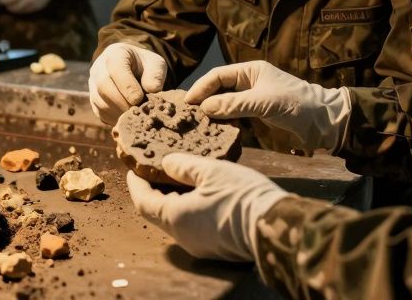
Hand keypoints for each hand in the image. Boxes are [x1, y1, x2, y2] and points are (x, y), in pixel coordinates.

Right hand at [88, 42, 167, 125]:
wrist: (133, 69)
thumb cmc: (145, 66)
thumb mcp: (156, 64)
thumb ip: (155, 74)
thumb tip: (152, 90)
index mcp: (115, 53)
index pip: (115, 68)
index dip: (126, 86)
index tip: (139, 99)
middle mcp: (99, 67)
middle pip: (103, 86)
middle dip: (122, 102)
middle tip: (137, 111)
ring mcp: (93, 83)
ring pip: (100, 101)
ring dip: (117, 112)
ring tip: (134, 115)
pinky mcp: (93, 99)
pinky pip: (100, 111)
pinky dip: (113, 118)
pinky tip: (126, 118)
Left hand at [126, 153, 286, 261]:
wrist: (277, 226)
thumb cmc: (242, 197)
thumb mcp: (211, 170)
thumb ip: (184, 166)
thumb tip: (166, 163)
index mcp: (175, 218)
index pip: (142, 201)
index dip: (135, 183)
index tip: (134, 167)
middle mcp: (183, 237)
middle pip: (156, 212)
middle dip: (153, 190)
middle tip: (154, 168)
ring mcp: (199, 245)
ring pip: (174, 220)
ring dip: (171, 199)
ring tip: (176, 176)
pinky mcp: (214, 247)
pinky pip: (191, 226)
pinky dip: (186, 207)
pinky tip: (197, 191)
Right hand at [187, 61, 351, 152]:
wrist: (323, 122)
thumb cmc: (296, 105)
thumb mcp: (263, 102)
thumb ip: (233, 104)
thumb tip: (205, 108)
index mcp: (251, 70)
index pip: (218, 75)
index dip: (201, 87)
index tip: (187, 102)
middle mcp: (249, 81)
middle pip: (219, 88)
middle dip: (203, 99)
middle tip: (187, 115)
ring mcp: (253, 97)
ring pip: (225, 102)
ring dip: (212, 111)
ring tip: (196, 123)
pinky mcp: (257, 113)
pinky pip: (234, 114)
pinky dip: (223, 120)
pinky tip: (214, 128)